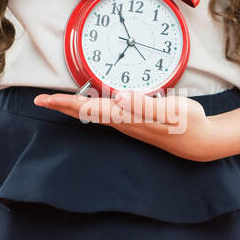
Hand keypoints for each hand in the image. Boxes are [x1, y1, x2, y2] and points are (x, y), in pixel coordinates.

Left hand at [32, 88, 222, 160]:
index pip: (88, 109)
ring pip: (93, 114)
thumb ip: (144, 104)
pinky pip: (104, 114)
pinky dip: (90, 108)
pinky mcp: (134, 122)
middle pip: (85, 113)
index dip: (65, 103)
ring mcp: (128, 124)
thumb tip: (118, 98)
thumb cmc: (186, 124)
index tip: (45, 99)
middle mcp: (123, 122)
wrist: (199, 141)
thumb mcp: (170, 112)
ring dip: (73, 107)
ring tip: (56, 102)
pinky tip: (87, 105)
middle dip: (62, 106)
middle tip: (40, 100)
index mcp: (126, 118)